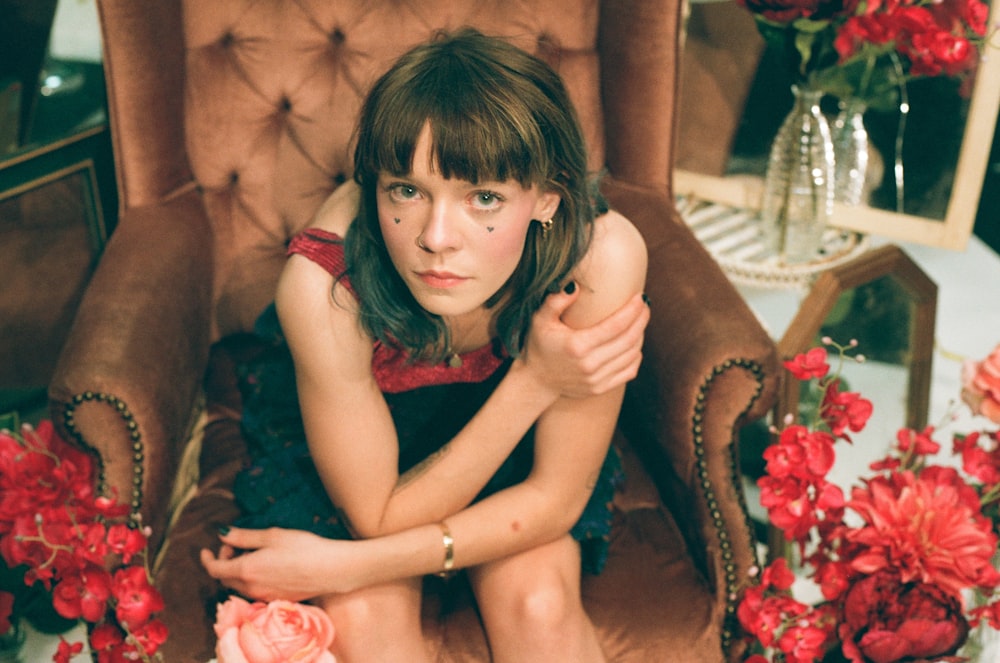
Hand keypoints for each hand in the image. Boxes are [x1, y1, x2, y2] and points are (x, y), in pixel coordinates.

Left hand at [201, 527, 359, 601]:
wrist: (331, 570)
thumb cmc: (303, 548)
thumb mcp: (272, 536)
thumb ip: (243, 537)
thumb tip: (222, 535)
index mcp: (246, 570)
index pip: (215, 570)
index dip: (207, 559)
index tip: (206, 549)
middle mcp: (251, 587)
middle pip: (225, 580)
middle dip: (224, 563)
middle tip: (235, 546)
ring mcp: (264, 596)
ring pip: (239, 587)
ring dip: (237, 572)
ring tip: (251, 554)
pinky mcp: (277, 599)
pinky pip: (254, 591)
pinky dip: (250, 579)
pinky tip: (266, 566)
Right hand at [520, 287, 648, 399]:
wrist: (536, 380)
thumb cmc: (538, 345)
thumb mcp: (540, 320)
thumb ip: (555, 301)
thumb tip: (575, 286)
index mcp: (577, 346)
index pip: (616, 326)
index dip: (632, 310)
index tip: (640, 297)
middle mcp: (589, 365)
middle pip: (628, 340)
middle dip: (641, 320)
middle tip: (645, 305)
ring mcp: (596, 380)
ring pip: (632, 355)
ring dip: (640, 336)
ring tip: (639, 321)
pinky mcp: (600, 388)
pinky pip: (629, 371)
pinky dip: (636, 355)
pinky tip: (634, 343)